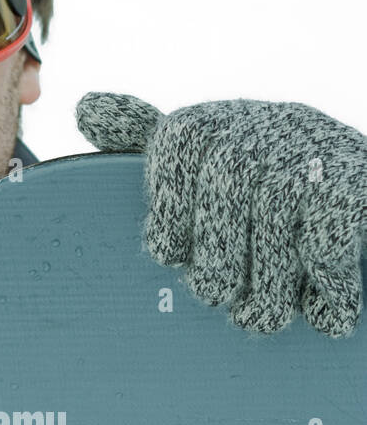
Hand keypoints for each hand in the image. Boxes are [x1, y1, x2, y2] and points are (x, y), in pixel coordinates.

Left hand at [75, 92, 366, 337]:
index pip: (173, 155)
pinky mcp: (355, 184)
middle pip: (224, 193)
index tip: (171, 254)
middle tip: (219, 298)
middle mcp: (262, 124)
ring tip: (262, 318)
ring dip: (269, 287)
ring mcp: (313, 150)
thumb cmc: (268, 191)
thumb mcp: (201, 161)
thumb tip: (84, 106)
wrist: (360, 196)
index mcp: (210, 124)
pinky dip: (324, 287)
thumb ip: (143, 137)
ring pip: (275, 223)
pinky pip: (326, 243)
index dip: (170, 215)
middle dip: (217, 261)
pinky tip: (324, 314)